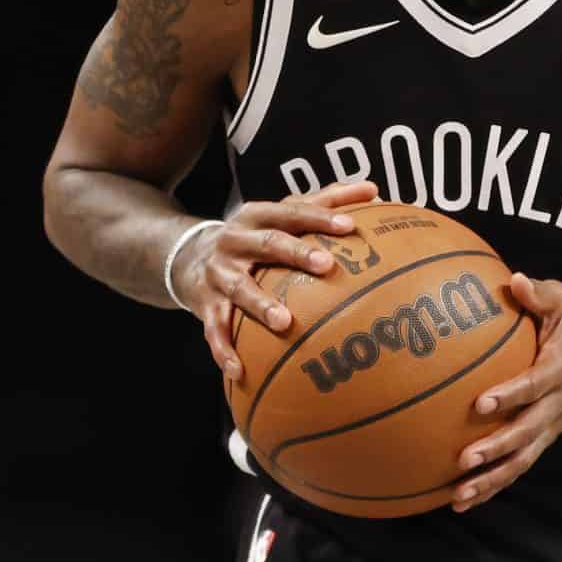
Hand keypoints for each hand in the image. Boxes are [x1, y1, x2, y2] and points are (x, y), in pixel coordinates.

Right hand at [173, 181, 377, 382]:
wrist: (187, 257)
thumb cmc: (253, 237)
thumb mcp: (280, 215)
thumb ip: (325, 201)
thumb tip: (373, 189)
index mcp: (257, 216)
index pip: (292, 212)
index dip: (320, 217)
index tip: (349, 226)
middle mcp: (235, 241)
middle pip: (267, 244)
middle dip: (295, 253)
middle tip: (326, 265)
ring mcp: (218, 273)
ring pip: (240, 289)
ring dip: (261, 305)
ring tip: (284, 323)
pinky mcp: (205, 304)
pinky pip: (214, 329)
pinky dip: (224, 350)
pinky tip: (239, 371)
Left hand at [451, 274, 561, 510]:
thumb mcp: (559, 299)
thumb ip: (539, 294)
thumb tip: (515, 280)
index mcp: (559, 369)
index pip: (536, 384)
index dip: (512, 395)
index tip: (481, 403)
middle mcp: (557, 404)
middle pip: (529, 433)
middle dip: (499, 448)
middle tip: (465, 460)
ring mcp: (551, 426)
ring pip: (523, 460)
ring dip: (493, 479)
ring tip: (460, 496)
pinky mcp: (541, 439)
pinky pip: (517, 467)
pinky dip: (493, 486)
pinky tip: (462, 502)